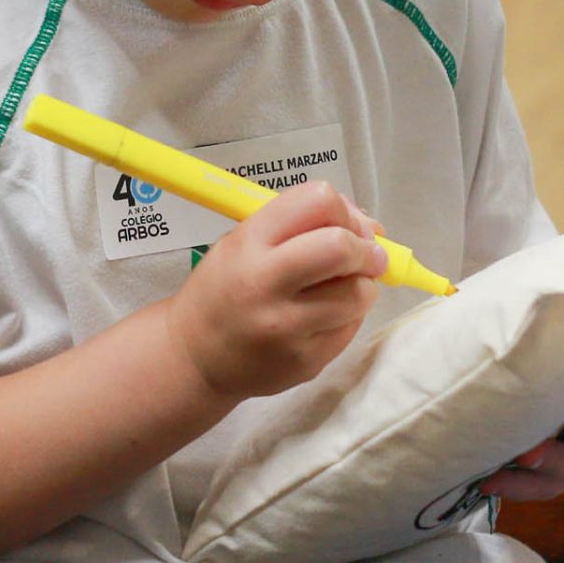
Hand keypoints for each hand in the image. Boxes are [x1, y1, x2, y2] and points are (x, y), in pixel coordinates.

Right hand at [168, 182, 387, 403]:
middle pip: (341, 248)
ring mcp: (287, 327)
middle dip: (366, 248)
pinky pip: (350, 328)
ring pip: (357, 293)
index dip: (344, 209)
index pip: (317, 202)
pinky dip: (350, 315)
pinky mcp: (305, 361)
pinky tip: (328, 314)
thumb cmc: (222, 289)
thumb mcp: (241, 241)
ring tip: (347, 286)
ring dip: (364, 285)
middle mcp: (266, 283)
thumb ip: (297, 225)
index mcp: (249, 243)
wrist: (195, 356)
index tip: (349, 224)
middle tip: (368, 255)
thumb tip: (368, 225)